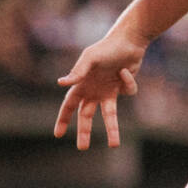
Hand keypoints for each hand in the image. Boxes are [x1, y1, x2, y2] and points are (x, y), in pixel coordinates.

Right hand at [53, 27, 146, 149]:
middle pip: (86, 116)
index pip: (68, 106)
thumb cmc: (107, 47)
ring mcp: (109, 90)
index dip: (63, 120)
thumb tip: (61, 83)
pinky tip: (125, 71)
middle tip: (82, 148)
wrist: (129, 40)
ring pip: (109, 115)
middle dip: (84, 131)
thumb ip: (78, 72)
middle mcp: (94, 90)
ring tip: (114, 145)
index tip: (58, 134)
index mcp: (82, 84)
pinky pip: (127, 92)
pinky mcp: (123, 88)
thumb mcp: (91, 58)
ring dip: (111, 130)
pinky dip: (128, 83)